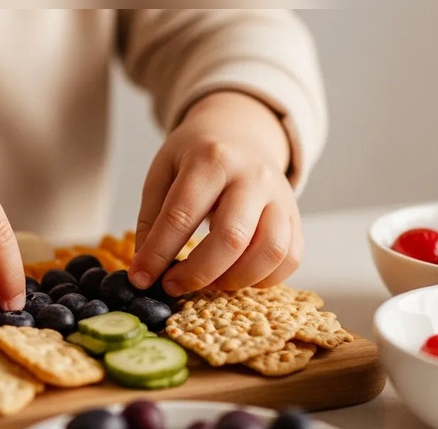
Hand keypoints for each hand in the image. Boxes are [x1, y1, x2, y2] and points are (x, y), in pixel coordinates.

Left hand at [128, 91, 302, 296]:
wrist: (240, 134)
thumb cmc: (196, 158)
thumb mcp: (163, 173)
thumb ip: (152, 219)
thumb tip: (145, 270)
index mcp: (211, 159)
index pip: (182, 215)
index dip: (158, 254)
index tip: (141, 278)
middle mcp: (253, 176)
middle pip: (232, 237)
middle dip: (197, 273)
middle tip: (172, 285)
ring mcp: (281, 196)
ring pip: (270, 251)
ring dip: (234, 280)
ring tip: (208, 281)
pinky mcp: (296, 216)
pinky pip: (290, 258)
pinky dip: (263, 279)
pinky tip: (236, 276)